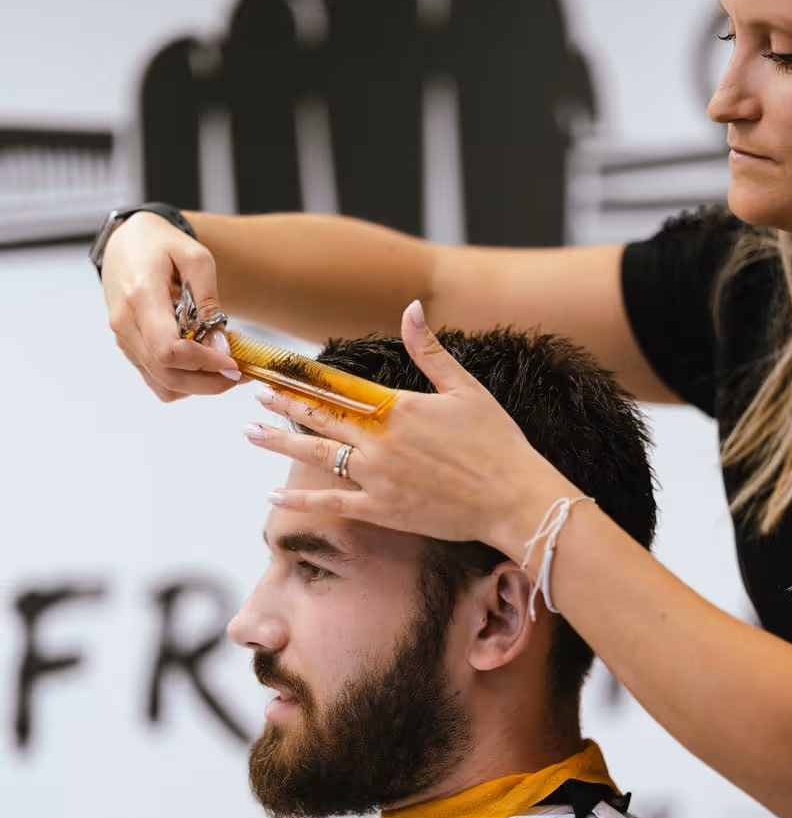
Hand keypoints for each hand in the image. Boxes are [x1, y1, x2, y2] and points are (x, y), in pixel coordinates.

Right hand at [101, 212, 240, 400]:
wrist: (125, 240)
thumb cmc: (161, 245)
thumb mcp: (196, 259)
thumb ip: (209, 303)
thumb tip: (221, 346)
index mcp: (141, 296)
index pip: (169, 350)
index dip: (204, 363)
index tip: (233, 361)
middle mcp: (126, 323)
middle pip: (168, 374)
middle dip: (210, 382)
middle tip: (239, 373)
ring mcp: (124, 339)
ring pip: (164, 384)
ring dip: (199, 386)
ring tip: (225, 369)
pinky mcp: (129, 348)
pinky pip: (157, 381)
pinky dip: (184, 383)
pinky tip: (203, 367)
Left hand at [244, 301, 576, 557]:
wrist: (513, 498)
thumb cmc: (498, 442)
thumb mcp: (467, 387)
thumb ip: (430, 350)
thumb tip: (411, 307)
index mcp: (399, 407)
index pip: (340, 388)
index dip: (305, 378)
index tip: (278, 369)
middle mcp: (381, 441)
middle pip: (320, 418)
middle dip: (284, 404)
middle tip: (254, 394)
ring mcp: (378, 477)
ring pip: (317, 456)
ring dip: (280, 443)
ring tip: (251, 433)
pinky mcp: (383, 511)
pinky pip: (332, 503)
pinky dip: (300, 502)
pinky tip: (272, 498)